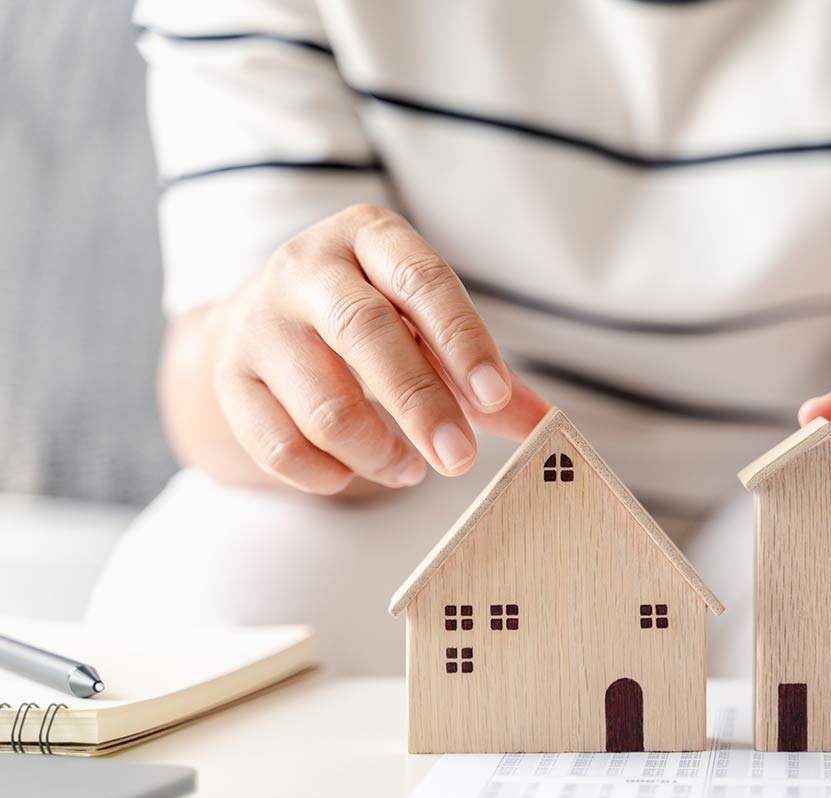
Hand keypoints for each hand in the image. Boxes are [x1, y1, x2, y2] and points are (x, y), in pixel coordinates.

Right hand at [208, 204, 547, 493]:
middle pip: (364, 333)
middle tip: (460, 459)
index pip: (422, 281)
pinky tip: (353, 474)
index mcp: (368, 236)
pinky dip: (325, 472)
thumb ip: (483, 376)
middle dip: (420, 404)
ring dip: (377, 450)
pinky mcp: (228, 378)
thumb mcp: (426, 326)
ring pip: (321, 400)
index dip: (461, 340)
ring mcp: (259, 322)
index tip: (494, 397)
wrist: (259, 321)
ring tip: (411, 469)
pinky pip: (277, 443)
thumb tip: (547, 426)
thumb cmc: (370, 322)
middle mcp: (306, 267)